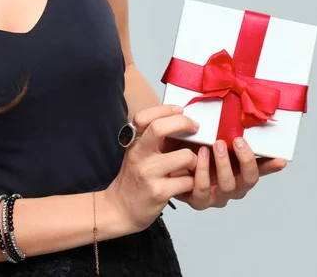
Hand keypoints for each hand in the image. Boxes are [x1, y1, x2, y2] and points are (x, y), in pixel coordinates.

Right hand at [105, 104, 199, 232]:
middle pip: (159, 128)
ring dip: (195, 160)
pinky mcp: (159, 192)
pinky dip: (193, 180)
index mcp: (134, 142)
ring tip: (192, 164)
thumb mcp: (137, 153)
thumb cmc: (134, 178)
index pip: (144, 117)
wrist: (121, 208)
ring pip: (184, 157)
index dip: (164, 109)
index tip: (180, 109)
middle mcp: (138, 155)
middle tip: (195, 127)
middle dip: (183, 123)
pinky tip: (188, 181)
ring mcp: (148, 173)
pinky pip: (188, 180)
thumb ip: (151, 138)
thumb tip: (177, 118)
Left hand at [161, 132, 286, 209]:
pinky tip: (198, 156)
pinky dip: (201, 172)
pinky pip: (202, 190)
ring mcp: (216, 195)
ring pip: (228, 186)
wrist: (163, 159)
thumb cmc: (187, 144)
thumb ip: (221, 127)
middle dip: (245, 159)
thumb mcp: (205, 133)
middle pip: (248, 180)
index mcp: (239, 171)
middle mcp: (232, 185)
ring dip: (223, 164)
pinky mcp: (197, 200)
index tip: (280, 158)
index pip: (260, 168)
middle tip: (237, 140)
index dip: (271, 166)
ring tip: (214, 145)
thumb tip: (235, 106)